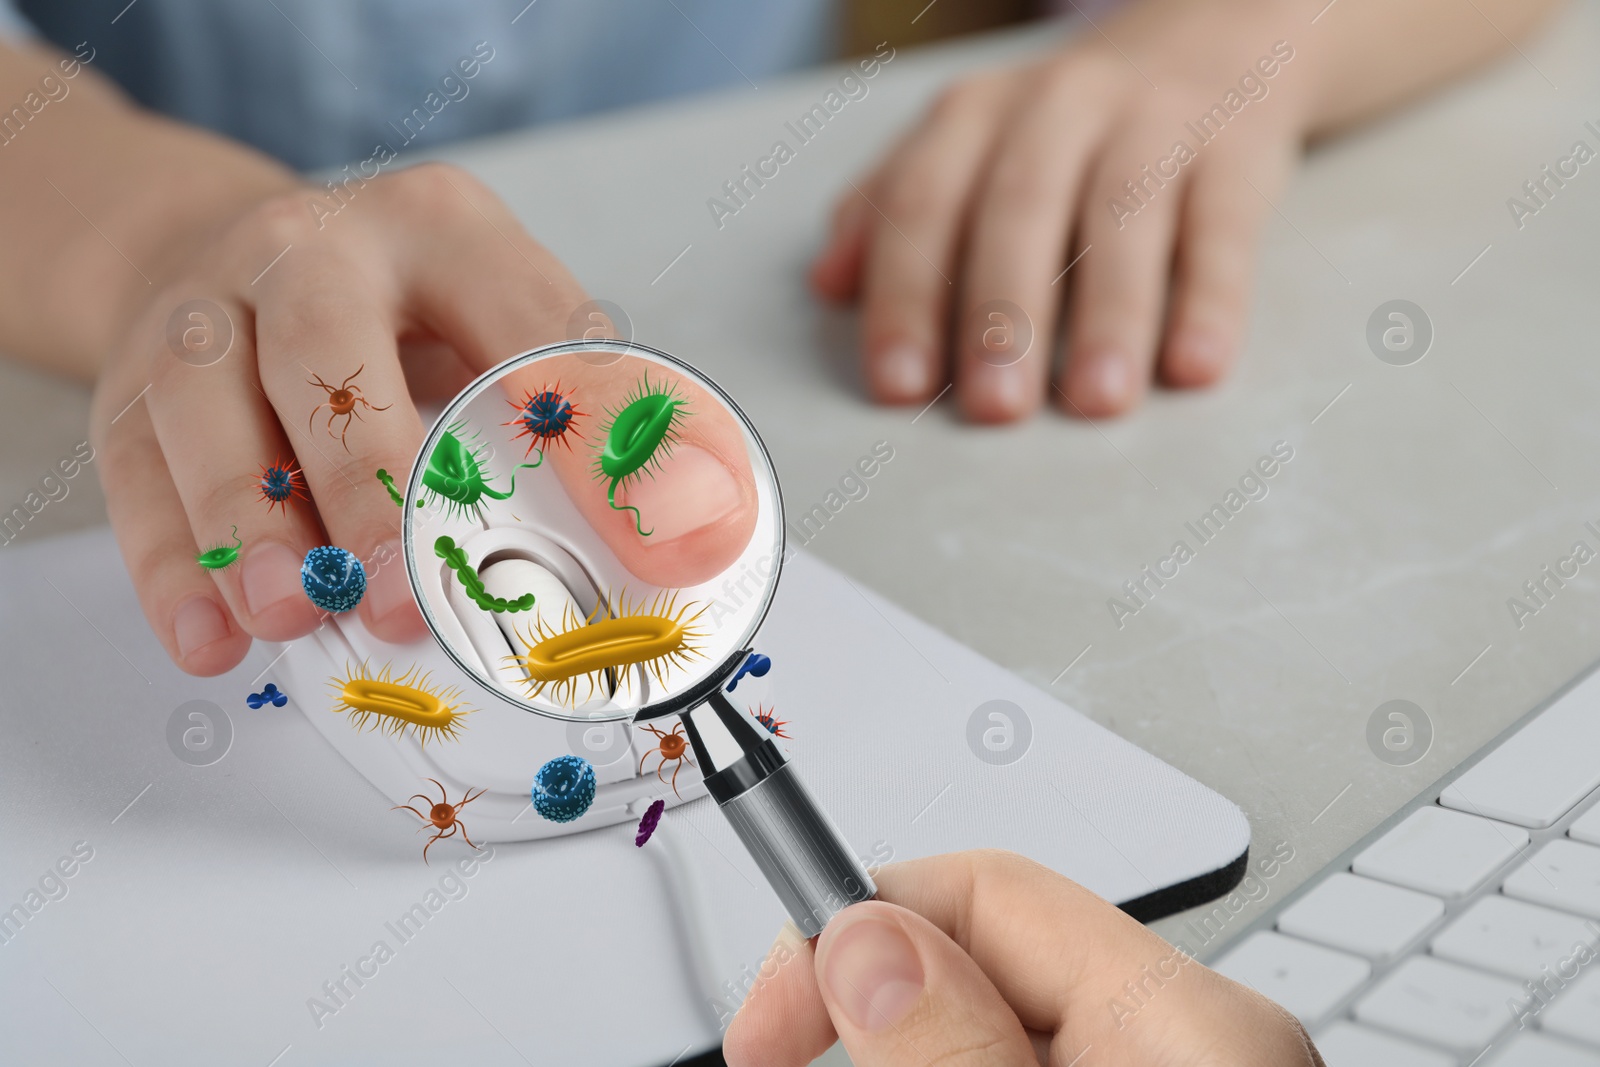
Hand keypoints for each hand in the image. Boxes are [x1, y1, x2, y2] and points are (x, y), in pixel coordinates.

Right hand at [89, 163, 755, 675]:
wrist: (224, 252)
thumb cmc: (398, 310)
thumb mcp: (505, 321)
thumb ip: (590, 412)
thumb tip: (695, 524)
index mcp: (441, 227)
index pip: (523, 318)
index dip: (579, 429)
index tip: (634, 536)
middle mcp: (310, 250)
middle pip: (325, 347)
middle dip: (368, 480)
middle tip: (406, 596)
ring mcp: (205, 311)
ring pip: (206, 407)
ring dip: (252, 524)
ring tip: (299, 615)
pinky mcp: (133, 388)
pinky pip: (139, 478)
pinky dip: (174, 567)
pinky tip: (215, 637)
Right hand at [725, 850, 1323, 1066]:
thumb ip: (954, 1052)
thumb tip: (865, 942)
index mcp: (1192, 1023)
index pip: (984, 889)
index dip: (849, 931)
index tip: (763, 1024)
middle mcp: (1195, 1039)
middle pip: (980, 957)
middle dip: (866, 1005)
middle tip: (783, 1062)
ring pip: (991, 1021)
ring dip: (899, 1054)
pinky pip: (1028, 1057)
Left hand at [812, 0, 1311, 421]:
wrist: (1213, 37)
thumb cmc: (1066, 128)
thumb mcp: (971, 145)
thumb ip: (893, 208)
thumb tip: (825, 285)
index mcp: (974, 114)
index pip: (923, 203)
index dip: (907, 296)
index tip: (900, 387)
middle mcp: (1057, 106)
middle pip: (1018, 209)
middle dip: (1002, 315)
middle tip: (995, 409)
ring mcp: (1152, 121)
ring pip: (1124, 214)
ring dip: (1109, 314)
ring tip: (1097, 402)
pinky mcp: (1237, 149)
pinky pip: (1224, 226)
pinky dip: (1213, 298)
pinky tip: (1195, 367)